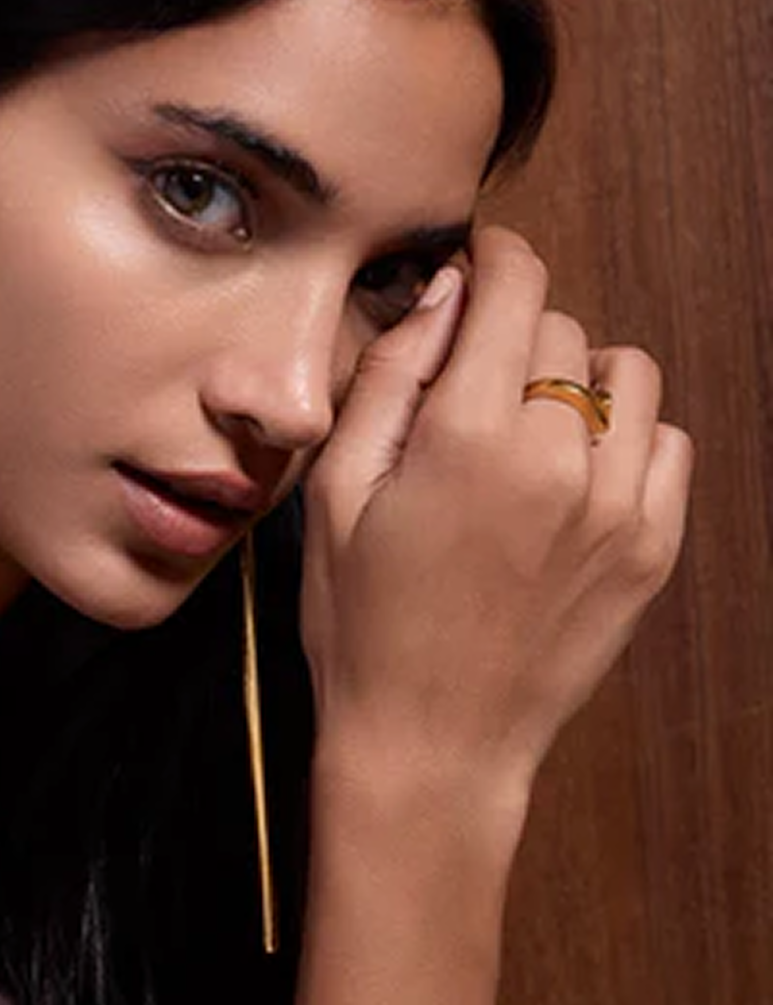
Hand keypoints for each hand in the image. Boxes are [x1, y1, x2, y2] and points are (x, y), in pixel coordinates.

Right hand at [304, 227, 691, 790]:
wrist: (430, 747)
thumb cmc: (363, 627)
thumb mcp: (337, 496)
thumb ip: (390, 380)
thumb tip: (442, 292)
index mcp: (468, 438)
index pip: (515, 285)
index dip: (496, 257)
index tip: (481, 263)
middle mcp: (555, 460)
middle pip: (560, 328)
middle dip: (515, 335)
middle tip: (470, 387)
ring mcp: (616, 506)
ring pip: (626, 375)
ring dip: (577, 380)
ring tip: (527, 429)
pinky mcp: (650, 548)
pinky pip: (666, 444)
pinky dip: (624, 441)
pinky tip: (569, 478)